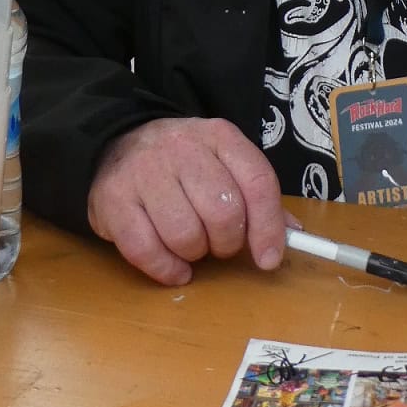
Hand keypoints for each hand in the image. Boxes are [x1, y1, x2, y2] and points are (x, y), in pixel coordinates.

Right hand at [87, 117, 285, 286]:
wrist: (116, 144)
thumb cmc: (180, 164)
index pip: (258, 181)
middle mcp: (183, 149)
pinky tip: (172, 266)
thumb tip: (292, 234)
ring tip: (190, 245)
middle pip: (223, 213)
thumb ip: (256, 197)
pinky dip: (165, 269)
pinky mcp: (114, 200)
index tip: (269, 258)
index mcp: (220, 137)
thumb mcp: (223, 163)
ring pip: (185, 235)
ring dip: (194, 254)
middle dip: (227, 243)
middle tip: (218, 244)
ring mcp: (145, 172)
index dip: (268, 226)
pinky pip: (145, 251)